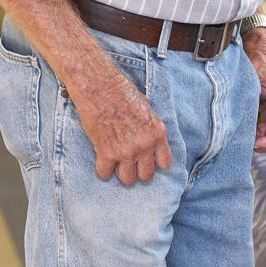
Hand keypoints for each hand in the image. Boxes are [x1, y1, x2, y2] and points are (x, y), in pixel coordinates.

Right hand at [71, 66, 172, 184]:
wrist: (100, 88)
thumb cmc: (123, 94)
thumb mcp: (148, 110)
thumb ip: (151, 131)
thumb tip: (151, 145)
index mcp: (158, 133)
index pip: (165, 163)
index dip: (155, 163)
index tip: (148, 161)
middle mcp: (145, 145)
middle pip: (146, 175)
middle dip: (138, 170)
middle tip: (130, 163)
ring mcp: (126, 151)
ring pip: (127, 179)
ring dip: (121, 172)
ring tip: (117, 163)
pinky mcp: (106, 153)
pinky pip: (105, 173)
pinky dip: (103, 169)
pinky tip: (103, 161)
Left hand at [244, 30, 265, 150]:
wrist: (260, 49)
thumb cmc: (255, 60)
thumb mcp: (248, 78)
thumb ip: (244, 96)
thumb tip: (233, 116)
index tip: (251, 144)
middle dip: (265, 145)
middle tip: (247, 142)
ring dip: (264, 140)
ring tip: (247, 134)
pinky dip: (264, 134)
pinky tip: (251, 128)